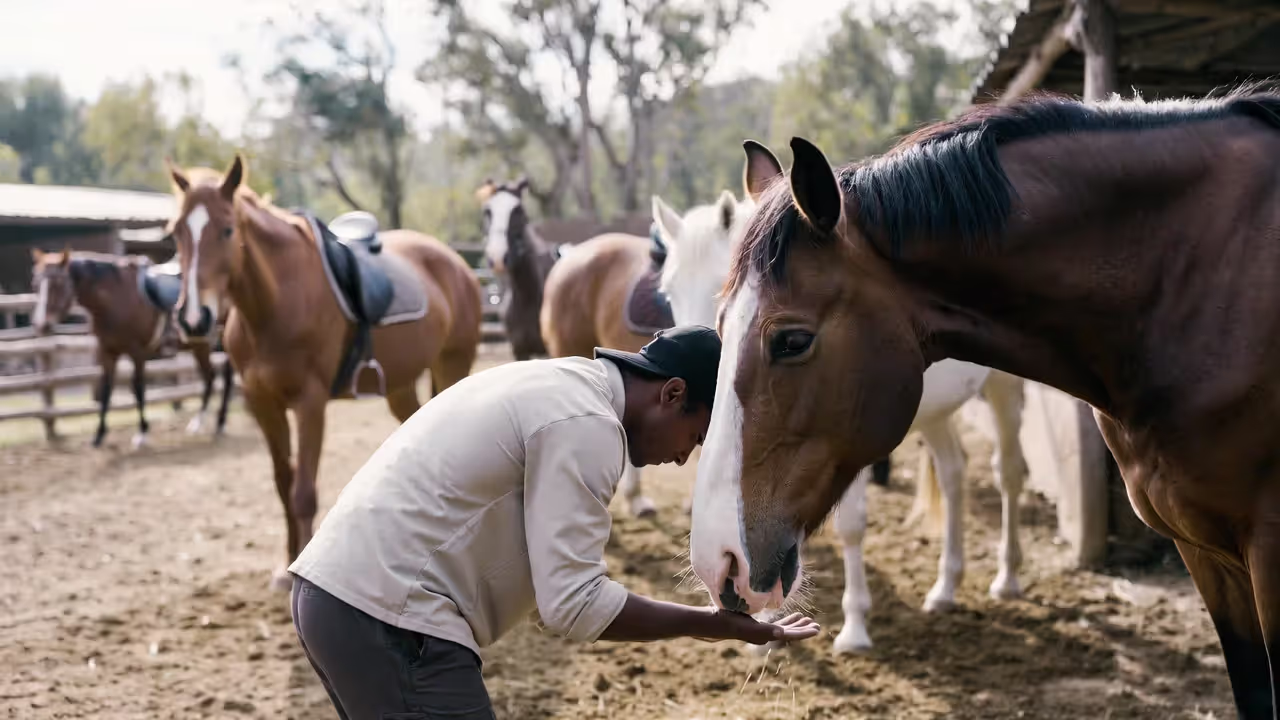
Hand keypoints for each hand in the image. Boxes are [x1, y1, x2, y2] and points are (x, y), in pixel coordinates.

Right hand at [701, 611, 820, 644]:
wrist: (709, 622)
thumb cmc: (725, 621)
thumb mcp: (744, 624)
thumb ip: (762, 629)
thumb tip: (780, 633)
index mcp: (764, 635)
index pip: (788, 635)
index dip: (803, 632)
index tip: (817, 630)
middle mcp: (763, 635)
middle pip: (788, 633)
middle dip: (802, 629)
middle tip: (816, 625)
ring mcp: (758, 630)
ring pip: (781, 628)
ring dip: (794, 624)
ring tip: (806, 618)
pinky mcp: (753, 624)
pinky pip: (773, 624)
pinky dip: (783, 620)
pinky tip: (787, 615)